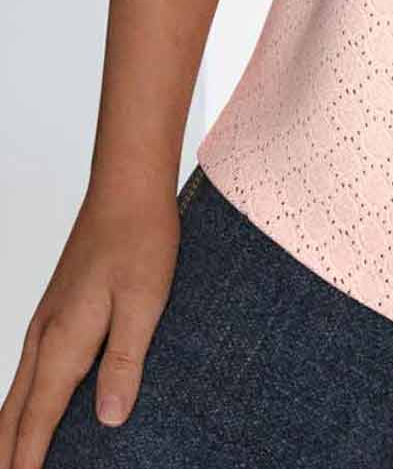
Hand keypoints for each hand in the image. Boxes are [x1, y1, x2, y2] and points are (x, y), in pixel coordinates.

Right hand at [0, 177, 181, 468]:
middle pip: (14, 412)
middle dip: (9, 453)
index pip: (37, 418)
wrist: (127, 186)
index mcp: (64, 341)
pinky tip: (37, 405)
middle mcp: (45, 335)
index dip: (28, 462)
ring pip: (19, 390)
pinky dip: (26, 400)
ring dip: (12, 429)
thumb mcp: (145, 303)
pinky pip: (32, 368)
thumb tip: (109, 420)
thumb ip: (126, 362)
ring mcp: (47, 320)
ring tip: (15, 460)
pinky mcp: (57, 308)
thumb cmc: (141, 238)